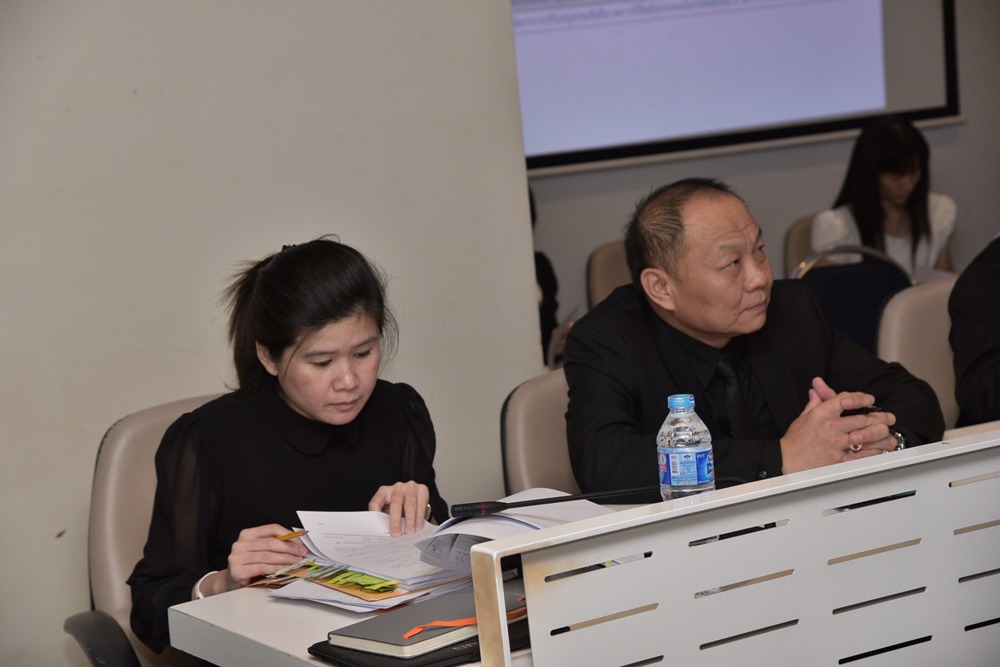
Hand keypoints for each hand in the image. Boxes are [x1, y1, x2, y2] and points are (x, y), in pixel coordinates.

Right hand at [199, 524, 308, 596]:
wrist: (231, 582)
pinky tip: (286, 568)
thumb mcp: (260, 550)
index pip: (271, 529)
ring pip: (268, 555)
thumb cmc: (249, 565)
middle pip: (271, 542)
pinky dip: (277, 567)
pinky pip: (263, 567)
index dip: (288, 534)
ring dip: (286, 558)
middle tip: (302, 553)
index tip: (300, 541)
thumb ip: (274, 544)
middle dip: (290, 548)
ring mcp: (237, 557)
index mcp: (247, 534)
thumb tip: (297, 543)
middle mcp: (240, 544)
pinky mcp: (238, 571)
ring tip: (297, 561)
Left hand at [369, 481, 429, 536]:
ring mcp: (410, 487)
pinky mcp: (422, 489)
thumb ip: (386, 517)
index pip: (376, 502)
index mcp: (384, 492)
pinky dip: (419, 517)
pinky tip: (418, 526)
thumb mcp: (390, 509)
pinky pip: (421, 504)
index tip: (377, 526)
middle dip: (395, 521)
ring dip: (410, 520)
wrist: (416, 498)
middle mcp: (396, 487)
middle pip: (395, 504)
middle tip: (396, 534)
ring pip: (409, 505)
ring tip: (409, 532)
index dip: (375, 513)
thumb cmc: (400, 507)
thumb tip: (384, 532)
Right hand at [780, 377, 897, 473]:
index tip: (870, 400)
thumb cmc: (794, 440)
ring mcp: (836, 443)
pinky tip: (881, 450)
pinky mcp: (838, 459)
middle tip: (889, 418)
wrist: (786, 459)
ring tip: (890, 435)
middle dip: (880, 418)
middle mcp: (831, 427)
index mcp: (822, 413)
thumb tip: (818, 390)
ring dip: (882, 435)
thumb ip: (815, 403)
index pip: (846, 399)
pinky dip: (874, 452)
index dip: (861, 398)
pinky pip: (862, 455)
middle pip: (862, 419)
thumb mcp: (804, 416)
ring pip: (867, 436)